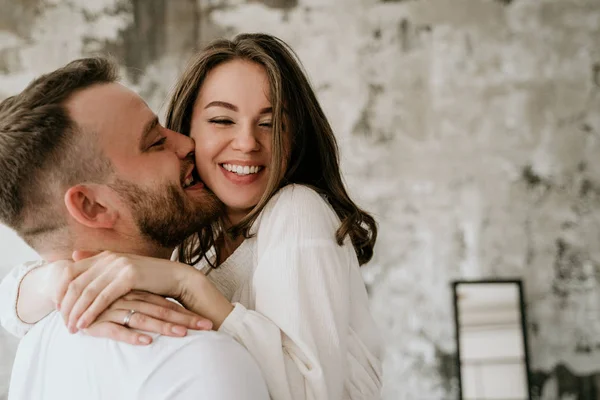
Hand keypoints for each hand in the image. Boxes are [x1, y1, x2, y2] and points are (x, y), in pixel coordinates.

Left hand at [57, 251, 201, 332]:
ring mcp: (119, 265)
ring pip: (87, 292)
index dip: (62, 292)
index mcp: (105, 256)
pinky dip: (91, 312)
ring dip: (76, 312)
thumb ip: (100, 264)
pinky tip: (85, 324)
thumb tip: (74, 254)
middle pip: (76, 283)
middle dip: (66, 305)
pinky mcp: (128, 276)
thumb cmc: (150, 278)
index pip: (72, 272)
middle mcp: (109, 258)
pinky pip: (102, 298)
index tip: (57, 310)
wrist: (177, 278)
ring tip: (71, 328)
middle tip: (62, 323)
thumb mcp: (123, 270)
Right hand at [83, 291, 212, 344]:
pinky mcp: (97, 322)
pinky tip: (147, 341)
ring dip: (164, 327)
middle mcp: (129, 300)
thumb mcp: (126, 300)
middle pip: (161, 311)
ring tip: (182, 334)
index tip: (207, 322)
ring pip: (143, 319)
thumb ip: (145, 302)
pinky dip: (131, 336)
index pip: (167, 304)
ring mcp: (114, 310)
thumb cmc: (102, 302)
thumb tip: (170, 314)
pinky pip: (116, 330)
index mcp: (138, 295)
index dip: (187, 313)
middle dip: (185, 320)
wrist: (67, 293)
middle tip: (206, 327)